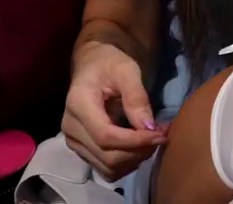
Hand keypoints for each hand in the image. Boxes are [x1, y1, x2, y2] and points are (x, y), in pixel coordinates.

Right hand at [61, 41, 165, 180]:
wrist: (90, 67)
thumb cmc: (109, 63)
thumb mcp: (126, 70)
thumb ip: (136, 97)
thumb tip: (149, 128)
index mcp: (78, 104)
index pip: (106, 136)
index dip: (135, 141)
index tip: (160, 135)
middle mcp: (70, 128)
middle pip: (107, 156)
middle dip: (139, 152)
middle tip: (161, 136)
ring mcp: (73, 142)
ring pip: (107, 167)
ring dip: (134, 160)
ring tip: (151, 140)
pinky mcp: (81, 149)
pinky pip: (105, 168)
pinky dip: (125, 163)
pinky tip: (138, 147)